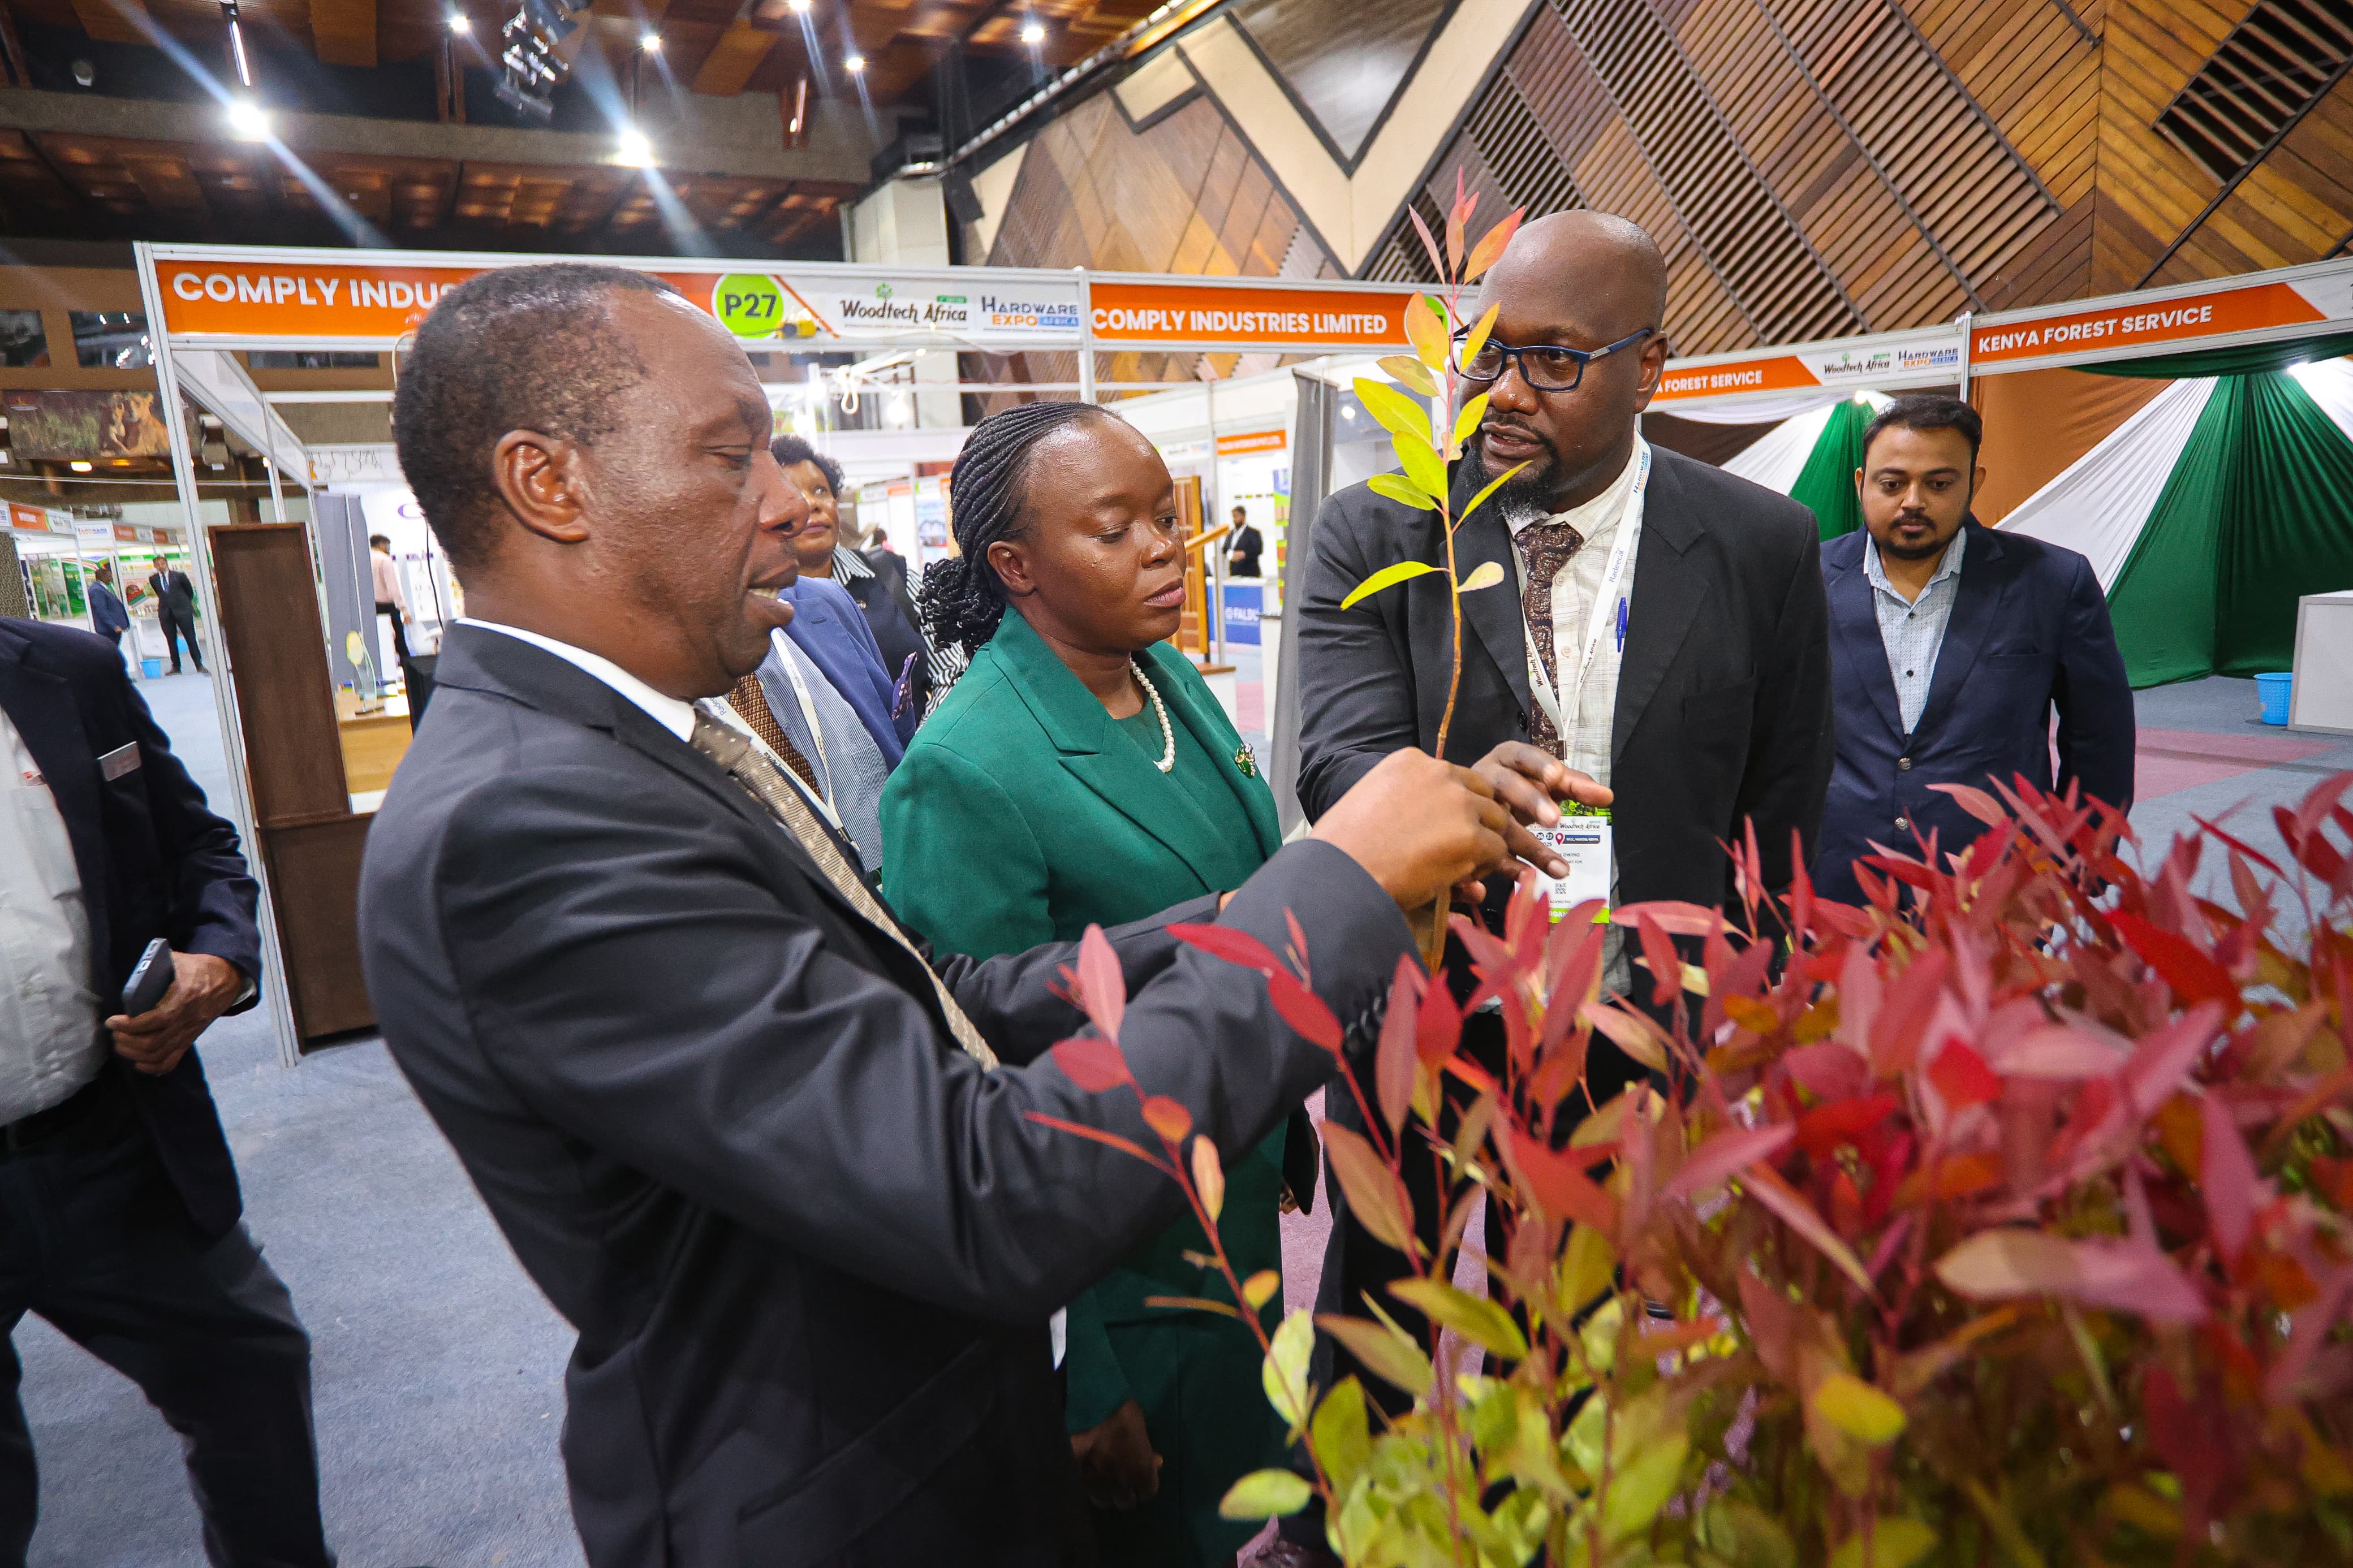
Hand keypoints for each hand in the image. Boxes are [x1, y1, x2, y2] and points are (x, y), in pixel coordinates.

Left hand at [106, 951, 240, 1076]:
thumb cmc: (198, 968)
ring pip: (158, 1055)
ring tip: (121, 1044)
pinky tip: (139, 1063)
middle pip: (153, 1043)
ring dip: (134, 1054)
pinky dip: (153, 1067)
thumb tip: (132, 972)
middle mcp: (187, 1020)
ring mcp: (189, 1033)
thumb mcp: (178, 960)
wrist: (226, 980)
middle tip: (115, 1033)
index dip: (131, 1025)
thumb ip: (155, 965)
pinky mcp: (190, 1040)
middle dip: (126, 1041)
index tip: (112, 1021)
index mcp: (184, 998)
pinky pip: (172, 1062)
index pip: (156, 1019)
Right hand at [1071, 1398, 1160, 1508]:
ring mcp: (1102, 1486)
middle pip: (1126, 1502)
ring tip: (1103, 1482)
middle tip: (1120, 1481)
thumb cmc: (1125, 1415)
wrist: (1096, 1409)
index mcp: (1143, 1473)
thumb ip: (1147, 1454)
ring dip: (1106, 1494)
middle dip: (1125, 1493)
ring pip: (1105, 1502)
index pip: (1147, 1494)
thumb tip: (1154, 1463)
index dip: (1143, 1487)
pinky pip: (1088, 1492)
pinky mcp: (1082, 1482)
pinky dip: (1090, 1488)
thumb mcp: (1142, 1434)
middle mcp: (1124, 1484)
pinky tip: (1089, 1477)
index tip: (1139, 1480)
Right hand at [1311, 749, 1515, 909]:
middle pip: (1482, 793)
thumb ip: (1409, 804)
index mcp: (1410, 761)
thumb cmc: (1345, 848)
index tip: (1441, 828)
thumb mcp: (1373, 805)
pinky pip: (1496, 851)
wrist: (1342, 874)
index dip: (1454, 806)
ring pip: (1496, 820)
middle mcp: (1439, 773)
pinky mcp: (1471, 836)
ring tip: (1455, 866)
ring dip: (1482, 844)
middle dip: (1476, 821)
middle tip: (1456, 849)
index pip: (1454, 778)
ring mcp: (1458, 803)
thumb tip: (1438, 827)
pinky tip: (1457, 878)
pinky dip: (1483, 867)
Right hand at [1471, 742, 1613, 880]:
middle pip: (1508, 786)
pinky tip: (1529, 877)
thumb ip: (1573, 785)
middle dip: (1531, 801)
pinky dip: (1508, 865)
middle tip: (1555, 820)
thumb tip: (1607, 796)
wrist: (1474, 803)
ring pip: (1501, 825)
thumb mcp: (1544, 781)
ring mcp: (1475, 807)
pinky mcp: (1470, 835)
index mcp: (1507, 758)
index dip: (1539, 765)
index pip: (1523, 755)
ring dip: (1530, 847)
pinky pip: (1487, 850)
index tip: (1557, 777)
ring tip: (1560, 869)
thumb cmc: (1517, 786)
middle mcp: (1486, 777)